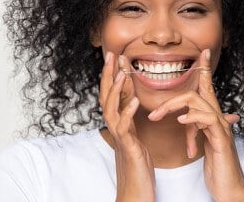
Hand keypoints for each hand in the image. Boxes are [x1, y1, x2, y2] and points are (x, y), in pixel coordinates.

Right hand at [99, 52, 154, 201]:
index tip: (116, 56)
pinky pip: (125, 129)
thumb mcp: (134, 137)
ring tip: (122, 73)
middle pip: (106, 97)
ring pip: (111, 110)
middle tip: (111, 55)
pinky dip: (128, 113)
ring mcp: (119, 138)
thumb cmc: (136, 166)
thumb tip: (131, 101)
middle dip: (108, 76)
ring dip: (116, 91)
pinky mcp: (127, 148)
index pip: (113, 95)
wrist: (134, 193)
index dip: (113, 75)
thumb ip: (131, 119)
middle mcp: (115, 128)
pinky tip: (135, 102)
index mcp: (119, 123)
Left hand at [148, 49, 243, 201]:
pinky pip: (207, 120)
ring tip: (156, 117)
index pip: (207, 87)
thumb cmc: (217, 164)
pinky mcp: (221, 139)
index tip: (203, 53)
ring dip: (174, 107)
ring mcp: (221, 127)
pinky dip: (193, 118)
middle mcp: (218, 118)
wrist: (230, 186)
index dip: (205, 69)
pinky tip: (181, 121)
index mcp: (211, 117)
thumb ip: (196, 126)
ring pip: (199, 102)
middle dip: (171, 98)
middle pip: (197, 92)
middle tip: (152, 113)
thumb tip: (187, 117)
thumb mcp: (203, 141)